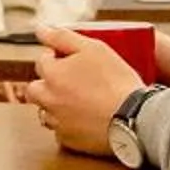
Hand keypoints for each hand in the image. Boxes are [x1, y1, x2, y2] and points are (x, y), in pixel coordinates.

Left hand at [22, 28, 144, 158]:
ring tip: (78, 100)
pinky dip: (67, 124)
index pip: (41, 61)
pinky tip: (85, 118)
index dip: (57, 58)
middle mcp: (48, 99)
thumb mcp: (93, 48)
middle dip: (47, 83)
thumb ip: (62, 37)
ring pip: (45, 111)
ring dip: (54, 105)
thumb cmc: (116, 81)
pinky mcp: (68, 140)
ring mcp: (57, 121)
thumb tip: (40, 29)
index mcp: (52, 75)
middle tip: (70, 81)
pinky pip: (60, 130)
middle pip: (35, 89)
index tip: (72, 60)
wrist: (134, 118)